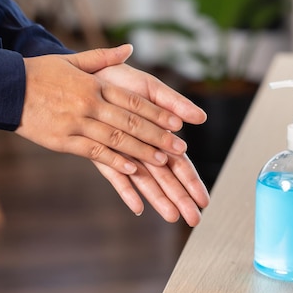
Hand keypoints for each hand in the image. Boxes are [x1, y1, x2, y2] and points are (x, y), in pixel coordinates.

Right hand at [16, 45, 189, 174]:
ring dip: (141, 151)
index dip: (157, 113)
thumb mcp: (71, 61)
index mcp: (94, 85)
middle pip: (130, 122)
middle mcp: (89, 104)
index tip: (177, 124)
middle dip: (157, 136)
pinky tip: (131, 169)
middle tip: (179, 148)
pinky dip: (114, 160)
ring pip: (116, 139)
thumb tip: (129, 49)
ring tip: (162, 161)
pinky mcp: (63, 140)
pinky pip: (94, 152)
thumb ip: (102, 57)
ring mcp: (76, 123)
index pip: (133, 101)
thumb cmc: (39, 73)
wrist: (6, 88)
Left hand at [90, 47, 209, 224]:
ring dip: (159, 198)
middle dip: (180, 198)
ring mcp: (122, 151)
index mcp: (157, 132)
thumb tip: (200, 118)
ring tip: (172, 217)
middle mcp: (141, 146)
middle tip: (194, 219)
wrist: (88, 73)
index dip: (191, 181)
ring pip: (144, 180)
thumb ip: (174, 103)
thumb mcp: (151, 88)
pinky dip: (125, 190)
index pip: (179, 163)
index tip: (204, 200)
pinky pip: (114, 174)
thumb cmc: (121, 79)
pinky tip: (136, 207)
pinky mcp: (101, 151)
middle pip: (165, 177)